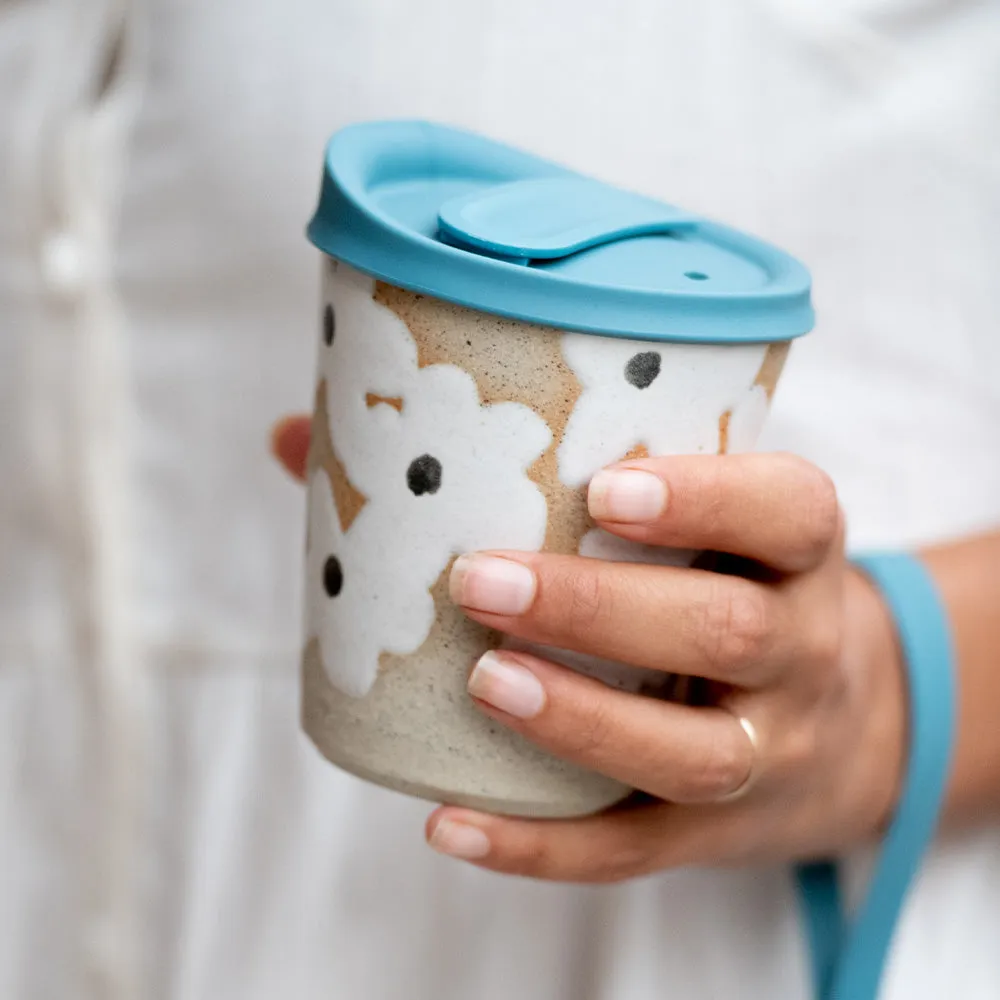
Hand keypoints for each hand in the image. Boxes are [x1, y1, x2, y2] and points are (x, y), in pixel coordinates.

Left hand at [273, 416, 906, 882]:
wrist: (845, 729)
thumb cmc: (725, 585)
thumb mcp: (693, 520)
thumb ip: (532, 465)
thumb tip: (305, 436)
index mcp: (796, 553)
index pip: (786, 512)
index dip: (708, 499)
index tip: (603, 488)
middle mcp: (802, 651)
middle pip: (729, 631)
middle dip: (601, 609)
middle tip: (482, 582)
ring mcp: (770, 751)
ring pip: (693, 753)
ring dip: (582, 721)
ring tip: (484, 682)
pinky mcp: (717, 834)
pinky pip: (635, 850)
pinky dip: (539, 848)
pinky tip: (449, 823)